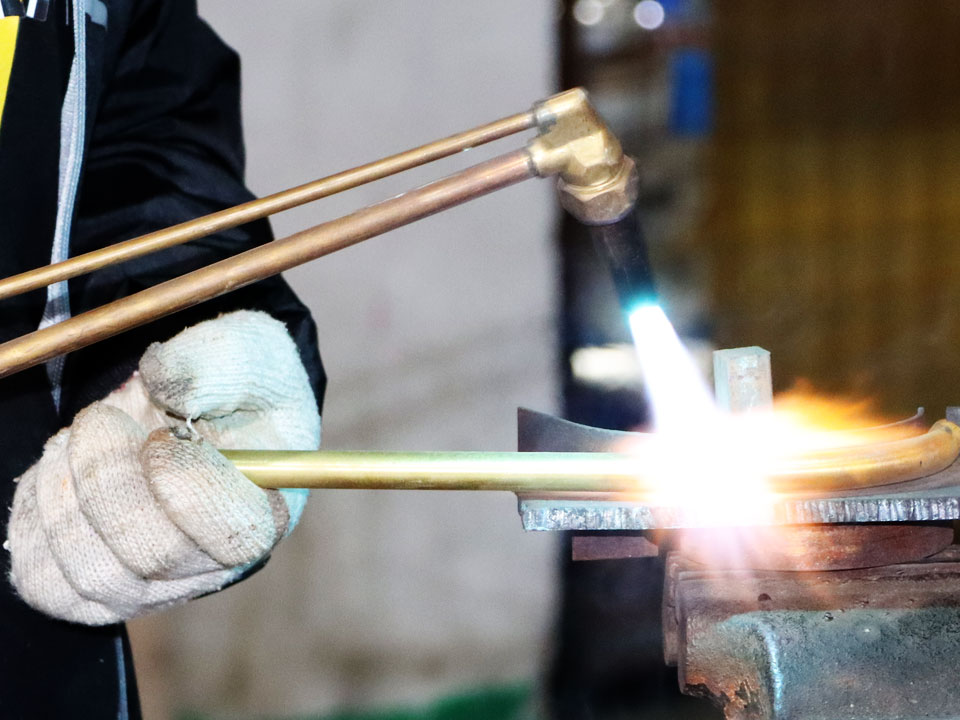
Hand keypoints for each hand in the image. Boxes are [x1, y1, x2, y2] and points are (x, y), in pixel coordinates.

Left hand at [6, 311, 319, 624]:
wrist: (186, 406)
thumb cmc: (231, 384)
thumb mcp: (246, 349)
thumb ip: (218, 361)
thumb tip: (163, 382)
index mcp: (264, 511)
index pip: (236, 538)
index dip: (191, 490)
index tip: (165, 434)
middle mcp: (209, 563)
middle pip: (151, 559)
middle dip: (112, 479)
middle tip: (103, 419)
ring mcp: (149, 586)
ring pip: (91, 573)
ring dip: (68, 491)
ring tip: (83, 436)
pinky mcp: (90, 590)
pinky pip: (43, 577)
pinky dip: (37, 516)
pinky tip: (62, 469)